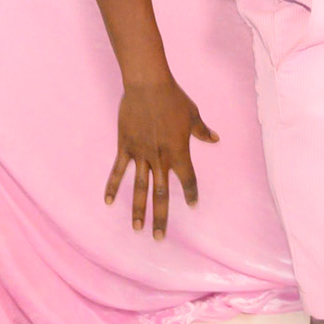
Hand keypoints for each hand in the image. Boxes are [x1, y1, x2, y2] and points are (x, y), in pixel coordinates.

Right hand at [105, 77, 217, 238]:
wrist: (148, 85)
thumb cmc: (173, 98)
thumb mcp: (193, 114)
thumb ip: (201, 131)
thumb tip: (215, 139)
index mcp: (179, 152)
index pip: (188, 180)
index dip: (191, 193)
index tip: (193, 205)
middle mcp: (160, 158)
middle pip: (161, 194)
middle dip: (161, 217)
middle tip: (159, 238)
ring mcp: (141, 154)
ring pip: (140, 188)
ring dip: (138, 210)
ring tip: (137, 229)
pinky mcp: (125, 146)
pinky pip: (118, 170)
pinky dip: (113, 186)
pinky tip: (108, 202)